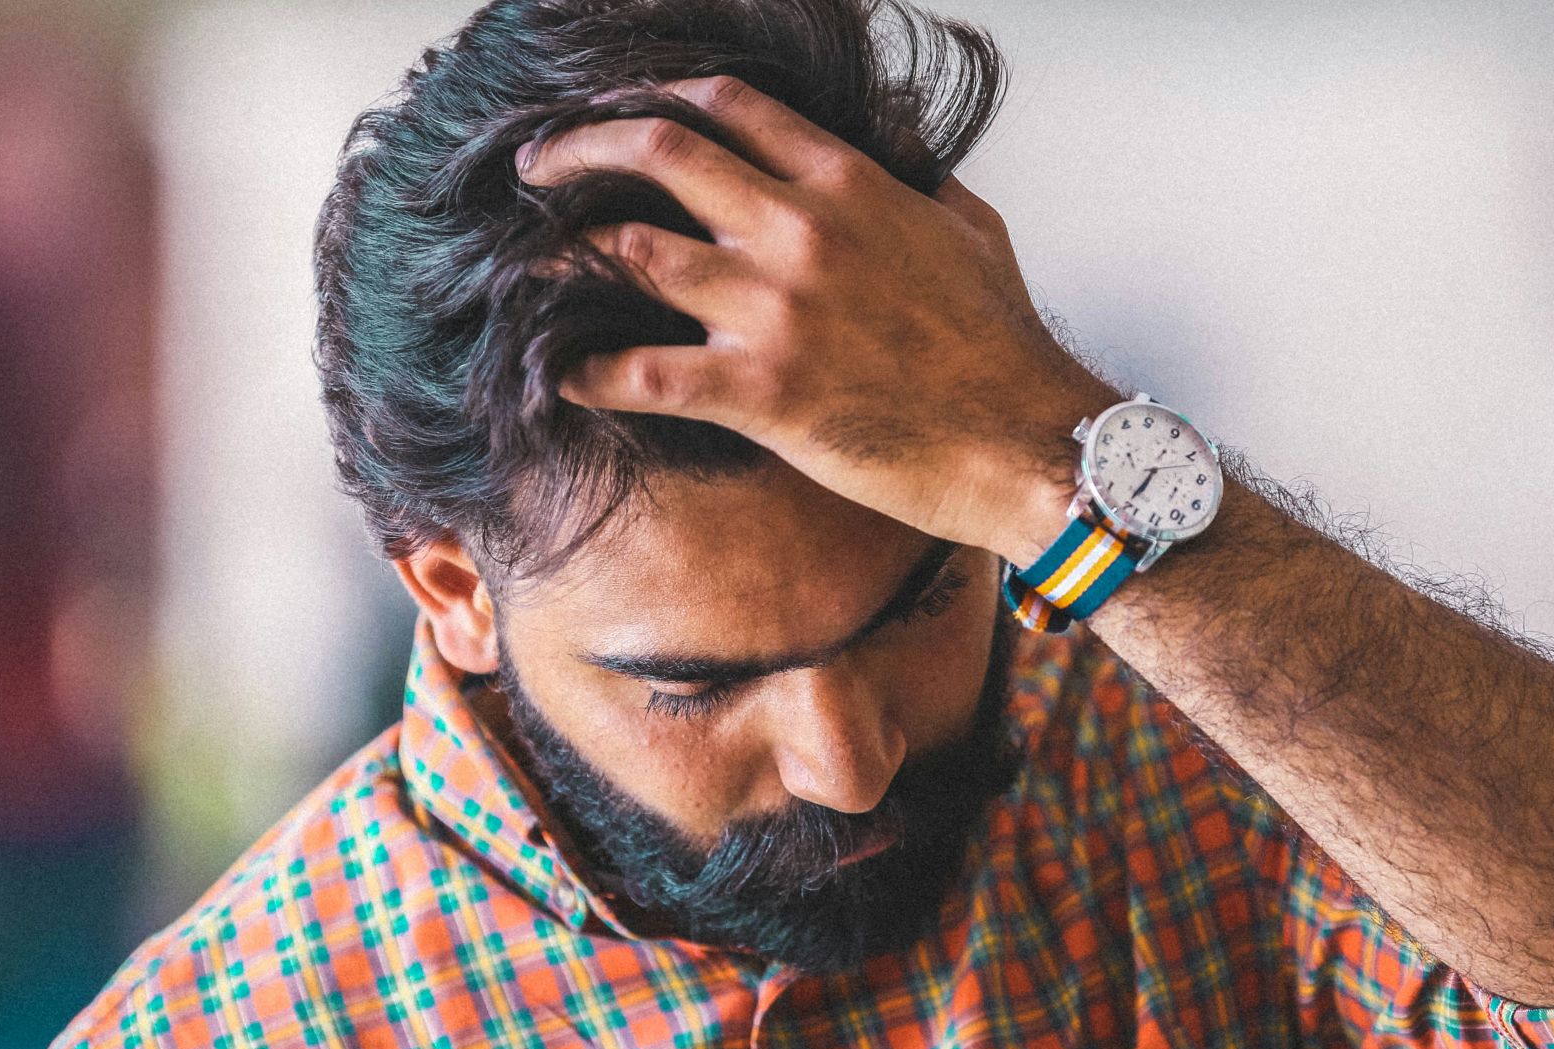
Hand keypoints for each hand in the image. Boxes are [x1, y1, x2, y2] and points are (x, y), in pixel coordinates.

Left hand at [516, 76, 1117, 564]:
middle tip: (535, 168)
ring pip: (630, 250)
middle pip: (659, 151)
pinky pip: (639, 372)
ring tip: (526, 264)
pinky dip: (586, 371)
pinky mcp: (758, 392)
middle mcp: (800, 229)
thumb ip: (915, 175)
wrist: (1026, 443)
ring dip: (563, 253)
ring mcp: (773, 309)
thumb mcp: (970, 228)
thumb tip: (888, 141)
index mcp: (846, 183)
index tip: (614, 114)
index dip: (654, 100)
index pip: (726, 106)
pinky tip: (558, 375)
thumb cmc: (1003, 344)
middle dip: (579, 149)